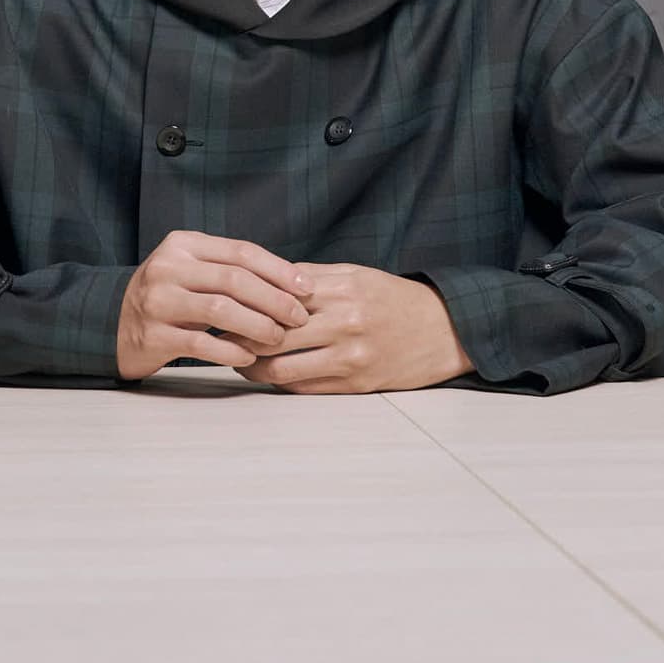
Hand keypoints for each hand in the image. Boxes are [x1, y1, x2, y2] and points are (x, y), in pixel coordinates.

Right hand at [116, 229, 312, 380]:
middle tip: (299, 317)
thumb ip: (230, 270)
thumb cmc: (168, 297)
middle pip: (233, 279)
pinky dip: (230, 350)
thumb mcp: (192, 270)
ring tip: (278, 338)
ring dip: (256, 325)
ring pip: (219, 309)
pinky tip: (248, 357)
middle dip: (274, 299)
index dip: (278, 270)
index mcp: (184, 245)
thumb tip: (291, 284)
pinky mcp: (152, 334)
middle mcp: (168, 267)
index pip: (241, 252)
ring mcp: (158, 300)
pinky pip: (200, 343)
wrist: (112, 323)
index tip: (306, 287)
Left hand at [232, 264, 474, 393]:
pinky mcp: (357, 384)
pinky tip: (268, 374)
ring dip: (254, 366)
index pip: (278, 296)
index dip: (245, 303)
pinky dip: (280, 382)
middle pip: (273, 333)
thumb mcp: (356, 275)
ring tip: (238, 360)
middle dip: (240, 338)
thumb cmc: (394, 299)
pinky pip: (305, 387)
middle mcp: (344, 321)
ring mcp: (351, 355)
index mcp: (341, 287)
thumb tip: (265, 280)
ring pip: (283, 366)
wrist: (445, 331)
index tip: (222, 305)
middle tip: (218, 338)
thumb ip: (312, 278)